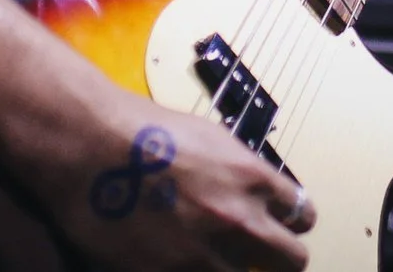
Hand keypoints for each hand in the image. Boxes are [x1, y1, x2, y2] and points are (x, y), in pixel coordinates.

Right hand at [28, 91, 313, 271]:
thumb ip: (243, 173)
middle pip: (291, 261)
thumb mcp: (212, 140)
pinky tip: (176, 263)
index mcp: (253, 180)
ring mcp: (203, 256)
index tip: (284, 226)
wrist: (91, 147)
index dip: (292, 222)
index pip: (301, 216)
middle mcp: (238, 220)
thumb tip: (259, 194)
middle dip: (281, 258)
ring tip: (209, 257)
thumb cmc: (144, 133)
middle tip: (265, 258)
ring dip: (231, 268)